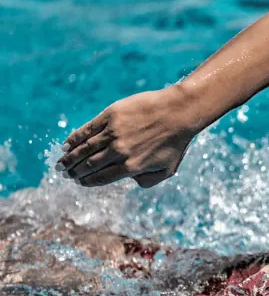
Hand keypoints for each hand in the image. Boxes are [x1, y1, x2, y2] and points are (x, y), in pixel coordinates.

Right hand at [56, 87, 201, 187]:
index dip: (87, 181)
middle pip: (89, 165)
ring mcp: (113, 133)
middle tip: (65, 173)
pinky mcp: (111, 116)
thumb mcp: (168, 169)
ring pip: (85, 148)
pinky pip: (87, 130)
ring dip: (70, 157)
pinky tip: (66, 145)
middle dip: (74, 171)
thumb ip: (148, 181)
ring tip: (61, 163)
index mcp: (131, 167)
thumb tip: (130, 182)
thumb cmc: (176, 142)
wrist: (179, 112)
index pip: (102, 178)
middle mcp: (119, 152)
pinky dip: (74, 138)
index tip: (79, 182)